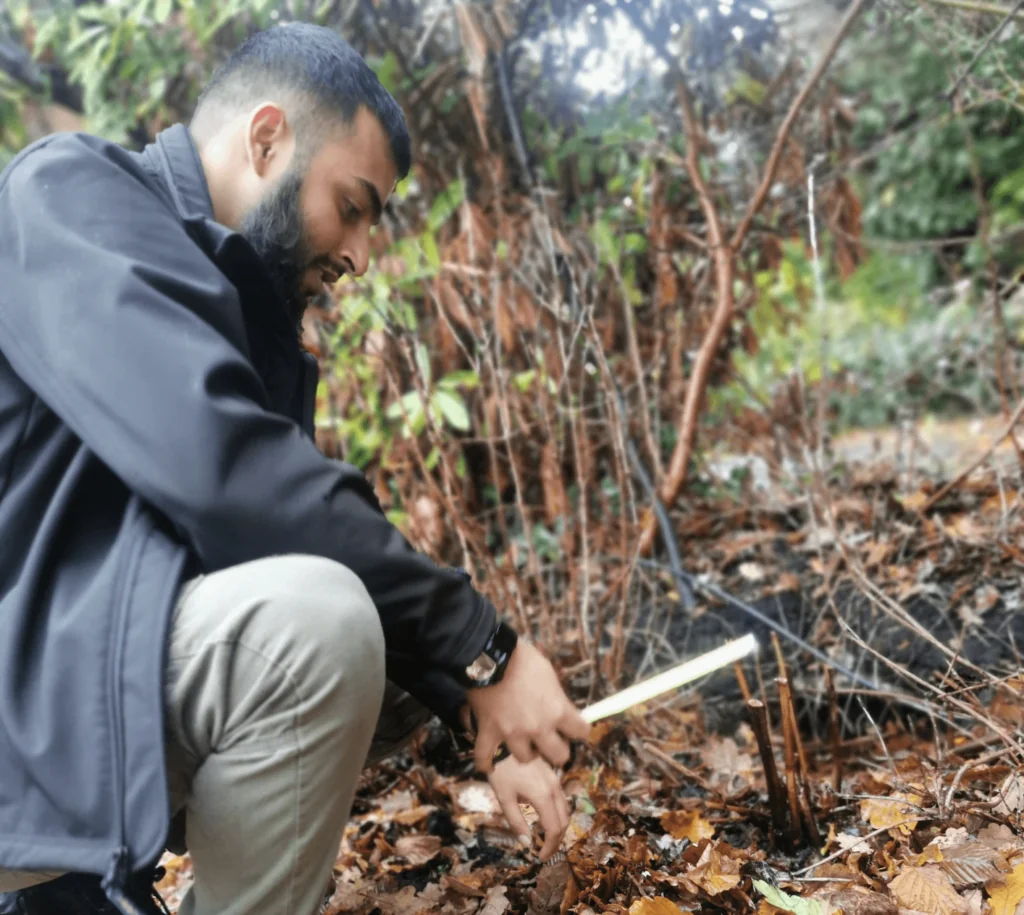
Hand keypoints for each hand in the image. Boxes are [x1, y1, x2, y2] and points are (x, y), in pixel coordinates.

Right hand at [466, 639, 589, 773]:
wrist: (489, 656)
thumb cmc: (522, 659)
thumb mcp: (548, 673)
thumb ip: (556, 696)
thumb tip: (561, 707)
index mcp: (557, 710)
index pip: (582, 732)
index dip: (579, 729)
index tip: (575, 726)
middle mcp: (538, 727)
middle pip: (559, 756)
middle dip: (558, 748)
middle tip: (551, 738)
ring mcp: (512, 733)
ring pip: (525, 758)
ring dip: (526, 751)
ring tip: (524, 742)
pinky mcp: (489, 733)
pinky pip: (485, 757)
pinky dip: (485, 762)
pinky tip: (488, 765)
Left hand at [488, 755, 569, 860]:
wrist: (505, 740)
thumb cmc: (501, 769)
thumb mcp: (504, 797)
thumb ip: (516, 821)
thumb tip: (526, 842)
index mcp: (543, 796)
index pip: (554, 829)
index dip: (549, 847)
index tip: (540, 857)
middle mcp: (554, 788)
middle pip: (564, 820)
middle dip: (556, 839)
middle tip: (544, 851)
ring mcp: (555, 779)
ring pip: (564, 808)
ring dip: (558, 826)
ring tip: (545, 836)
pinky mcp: (552, 774)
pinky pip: (561, 798)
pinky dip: (557, 812)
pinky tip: (544, 816)